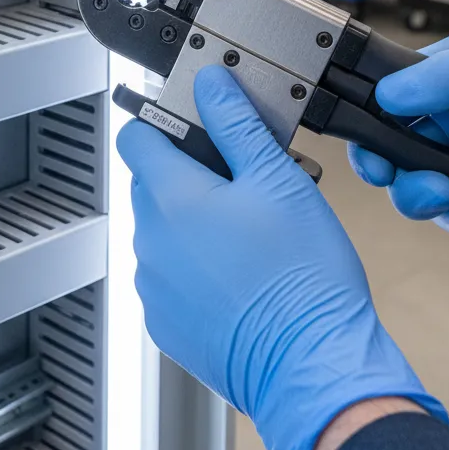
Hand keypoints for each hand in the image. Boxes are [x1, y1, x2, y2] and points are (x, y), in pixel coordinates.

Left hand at [118, 66, 446, 449]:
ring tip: (249, 236)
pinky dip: (194, 270)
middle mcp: (150, 242)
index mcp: (170, 197)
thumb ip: (235, 123)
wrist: (313, 366)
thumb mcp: (278, 178)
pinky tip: (239, 276)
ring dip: (192, 224)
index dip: (162, 121)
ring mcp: (154, 287)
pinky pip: (169, 278)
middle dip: (189, 175)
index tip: (191, 124)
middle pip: (152, 184)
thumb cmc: (303, 277)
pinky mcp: (166, 324)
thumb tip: (210, 83)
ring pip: (162, 232)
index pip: (136, 136)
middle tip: (243, 184)